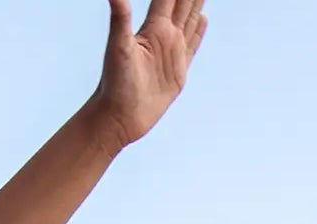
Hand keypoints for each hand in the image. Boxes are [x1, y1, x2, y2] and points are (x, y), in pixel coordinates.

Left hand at [92, 0, 208, 147]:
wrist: (117, 118)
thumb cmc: (114, 84)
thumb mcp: (119, 47)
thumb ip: (120, 17)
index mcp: (154, 28)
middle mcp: (164, 37)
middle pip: (183, 3)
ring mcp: (172, 53)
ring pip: (189, 20)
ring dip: (197, 3)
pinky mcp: (178, 72)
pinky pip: (192, 45)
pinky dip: (198, 31)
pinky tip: (202, 19)